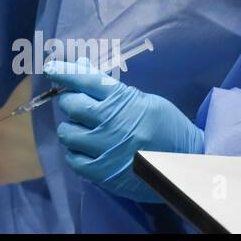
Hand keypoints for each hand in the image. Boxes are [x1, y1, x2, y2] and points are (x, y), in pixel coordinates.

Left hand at [46, 60, 204, 202]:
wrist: (189, 165)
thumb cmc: (167, 128)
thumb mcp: (144, 100)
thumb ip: (110, 88)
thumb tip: (81, 67)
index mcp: (123, 100)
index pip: (85, 80)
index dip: (64, 72)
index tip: (52, 68)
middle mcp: (111, 123)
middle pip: (71, 105)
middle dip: (69, 101)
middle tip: (77, 104)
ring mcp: (106, 150)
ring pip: (67, 133)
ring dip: (71, 128)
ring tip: (84, 129)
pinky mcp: (104, 174)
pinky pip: (73, 160)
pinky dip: (75, 152)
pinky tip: (87, 149)